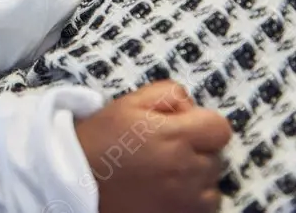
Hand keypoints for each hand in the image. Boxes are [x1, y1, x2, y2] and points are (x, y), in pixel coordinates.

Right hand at [74, 81, 231, 212]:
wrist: (75, 181)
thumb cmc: (101, 140)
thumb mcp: (129, 102)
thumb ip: (168, 94)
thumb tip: (190, 108)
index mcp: (175, 137)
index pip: (220, 128)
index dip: (203, 124)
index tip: (184, 128)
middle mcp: (185, 170)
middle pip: (216, 156)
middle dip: (196, 149)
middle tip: (165, 149)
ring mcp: (184, 200)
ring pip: (211, 184)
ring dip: (196, 177)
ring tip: (165, 172)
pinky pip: (204, 207)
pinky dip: (192, 200)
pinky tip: (168, 191)